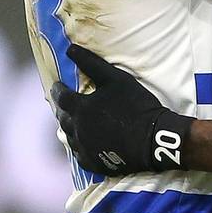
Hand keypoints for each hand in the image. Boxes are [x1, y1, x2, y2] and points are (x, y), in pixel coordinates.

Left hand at [54, 45, 193, 176]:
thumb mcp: (116, 79)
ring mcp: (86, 149)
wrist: (154, 139)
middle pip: (63, 118)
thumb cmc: (137, 105)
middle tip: (64, 104)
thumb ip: (91, 63)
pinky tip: (83, 144)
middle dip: (62, 109)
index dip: (58, 89)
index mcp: (81, 108)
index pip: (61, 97)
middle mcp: (78, 130)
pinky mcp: (95, 163)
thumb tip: (70, 49)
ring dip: (69, 128)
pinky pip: (80, 155)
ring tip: (72, 123)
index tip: (57, 85)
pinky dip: (79, 148)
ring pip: (69, 137)